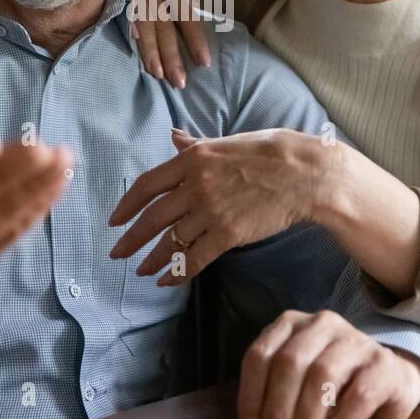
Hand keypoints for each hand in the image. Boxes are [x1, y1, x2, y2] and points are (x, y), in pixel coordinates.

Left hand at [108, 128, 339, 282]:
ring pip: (171, 242)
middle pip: (152, 218)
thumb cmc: (271, 151)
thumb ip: (195, 144)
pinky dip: (177, 273)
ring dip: (152, 260)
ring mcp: (211, 210)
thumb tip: (173, 136)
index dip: (126, 205)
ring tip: (140, 272)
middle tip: (117, 253)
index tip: (114, 220)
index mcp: (192, 159)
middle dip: (131, 239)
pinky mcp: (229, 234)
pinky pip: (195, 258)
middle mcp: (195, 185)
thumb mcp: (227, 141)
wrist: (305, 173)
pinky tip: (166, 281)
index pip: (147, 185)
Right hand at [121, 0, 210, 87]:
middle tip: (180, 81)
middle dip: (173, 56)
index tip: (204, 63)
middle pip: (167, 26)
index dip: (196, 40)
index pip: (188, 17)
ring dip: (152, 50)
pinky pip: (123, 14)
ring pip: (147, 24)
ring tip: (158, 73)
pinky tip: (133, 45)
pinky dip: (129, 29)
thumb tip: (193, 36)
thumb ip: (173, 8)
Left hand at [238, 310, 419, 418]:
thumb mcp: (296, 378)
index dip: (251, 396)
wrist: (390, 379)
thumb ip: (274, 391)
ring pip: (322, 375)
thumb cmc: (332, 384)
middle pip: (289, 363)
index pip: (260, 355)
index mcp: (292, 324)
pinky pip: (357, 396)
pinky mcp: (382, 364)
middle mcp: (322, 324)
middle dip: (277, 411)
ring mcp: (355, 340)